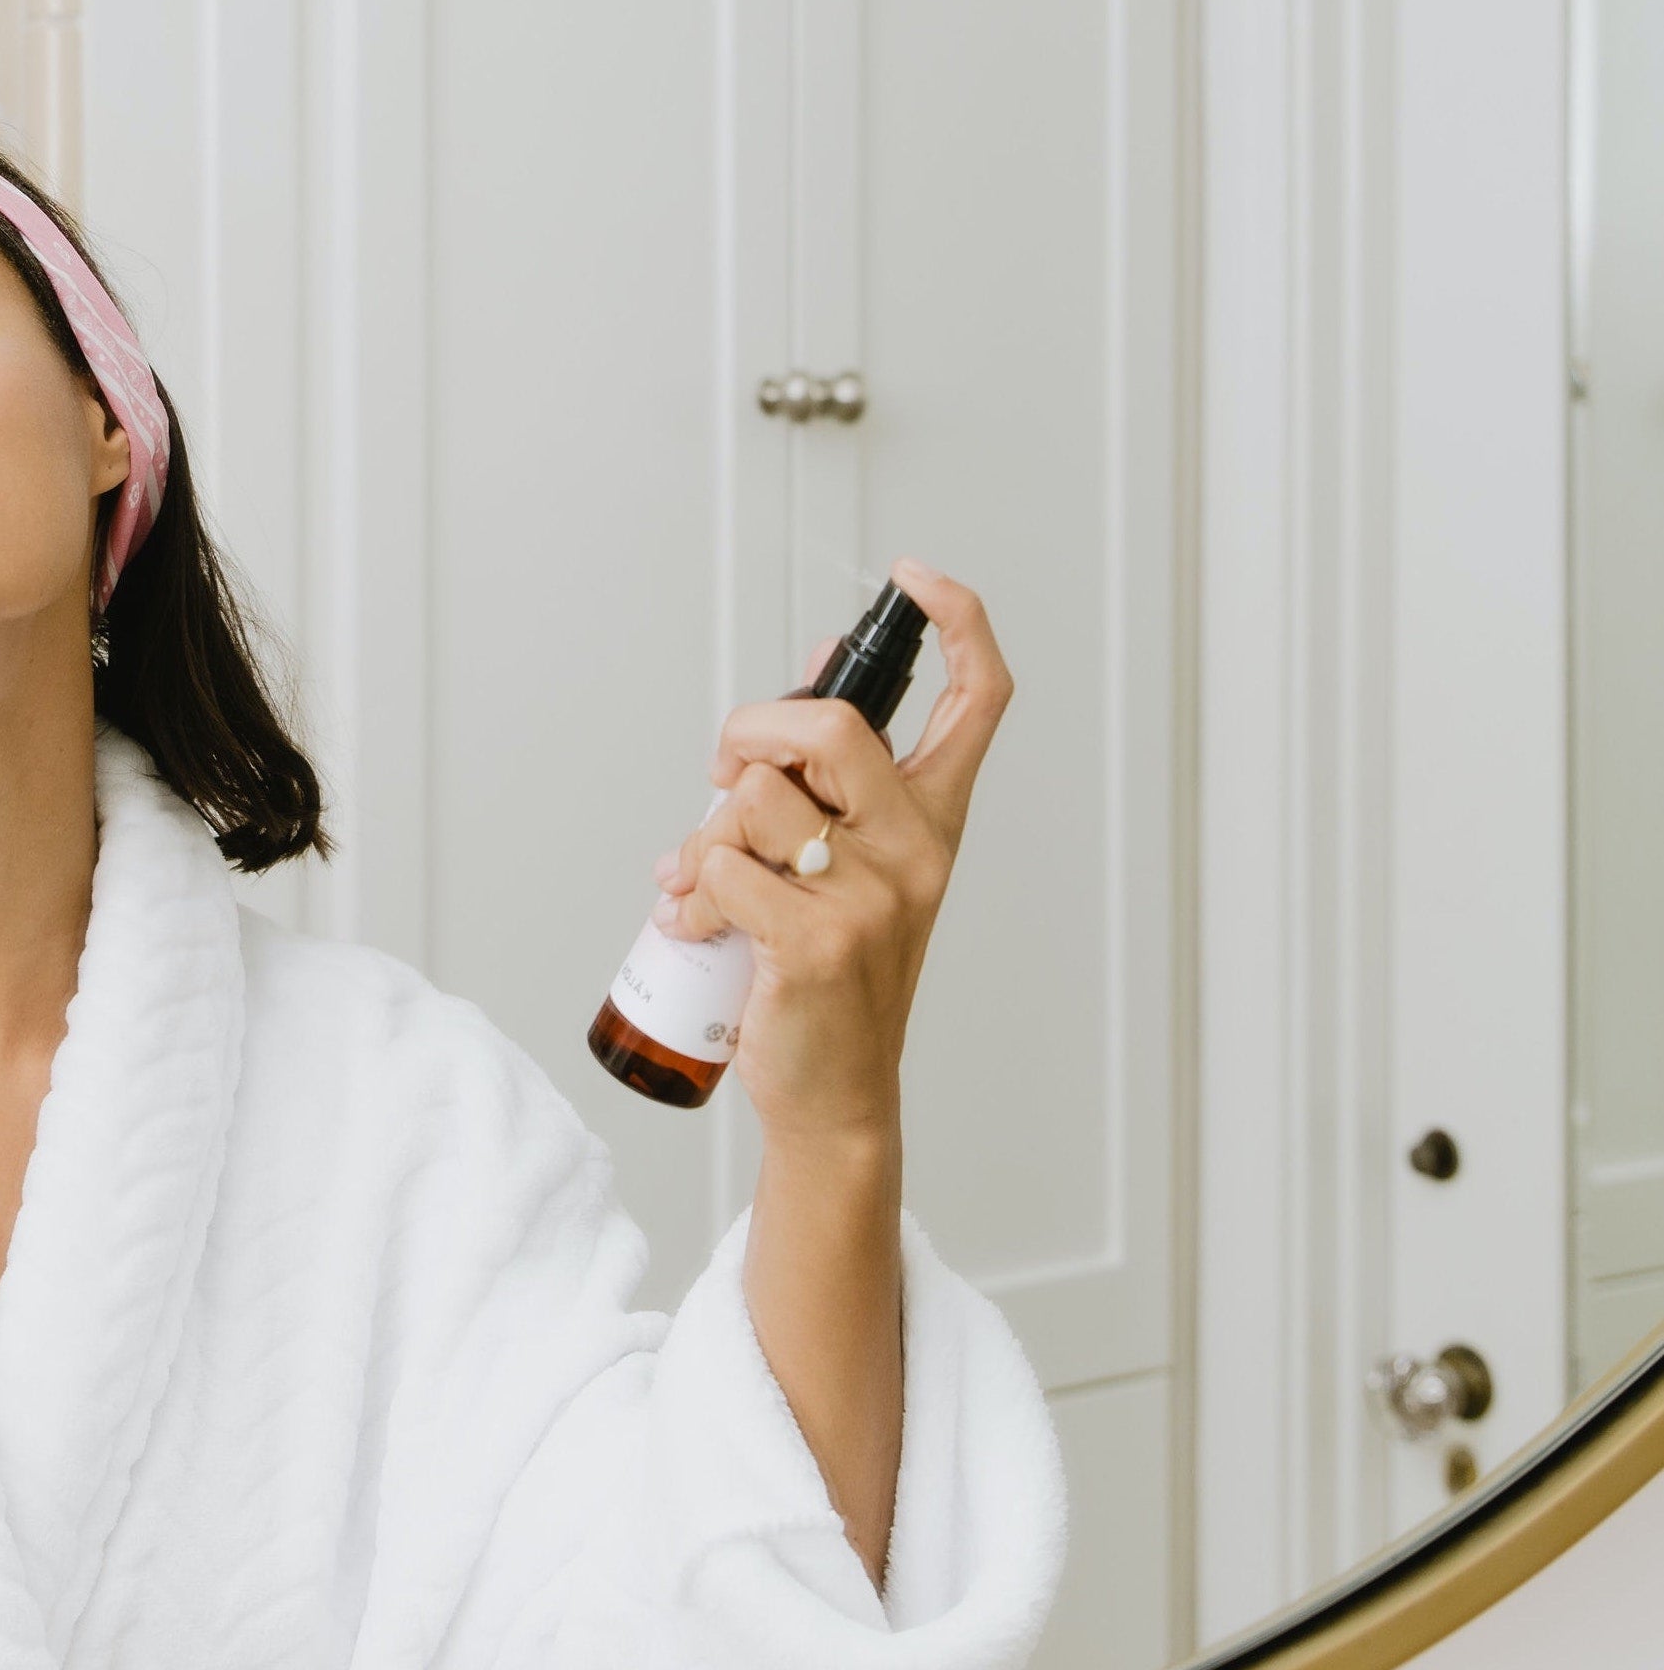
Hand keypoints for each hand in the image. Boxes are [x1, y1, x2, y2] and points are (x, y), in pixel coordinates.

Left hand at [651, 558, 1013, 1148]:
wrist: (833, 1092)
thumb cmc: (829, 973)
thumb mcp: (848, 866)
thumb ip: (828, 782)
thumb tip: (811, 669)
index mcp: (933, 818)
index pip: (979, 700)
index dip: (956, 622)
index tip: (914, 577)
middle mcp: (916, 848)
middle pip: (830, 724)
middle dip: (749, 732)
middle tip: (725, 778)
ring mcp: (871, 895)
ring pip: (755, 798)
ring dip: (705, 834)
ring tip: (706, 882)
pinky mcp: (815, 940)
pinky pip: (720, 866)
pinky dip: (690, 891)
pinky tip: (698, 924)